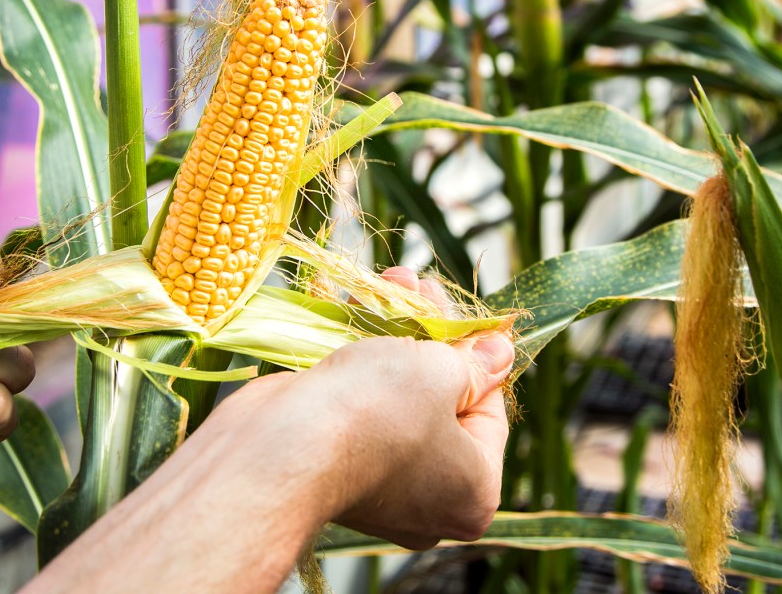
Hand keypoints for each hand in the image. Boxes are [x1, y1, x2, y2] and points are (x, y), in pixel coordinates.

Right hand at [214, 266, 514, 548]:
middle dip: (433, 335)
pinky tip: (362, 307)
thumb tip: (501, 353)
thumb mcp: (441, 371)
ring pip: (401, 397)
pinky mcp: (337, 463)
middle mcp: (430, 500)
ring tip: (394, 281)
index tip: (466, 316)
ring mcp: (380, 485)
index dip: (478, 356)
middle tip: (425, 287)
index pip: (491, 413)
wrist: (280, 446)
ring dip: (397, 336)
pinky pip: (363, 406)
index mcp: (472, 492)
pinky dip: (362, 359)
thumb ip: (475, 361)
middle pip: (444, 400)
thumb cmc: (377, 412)